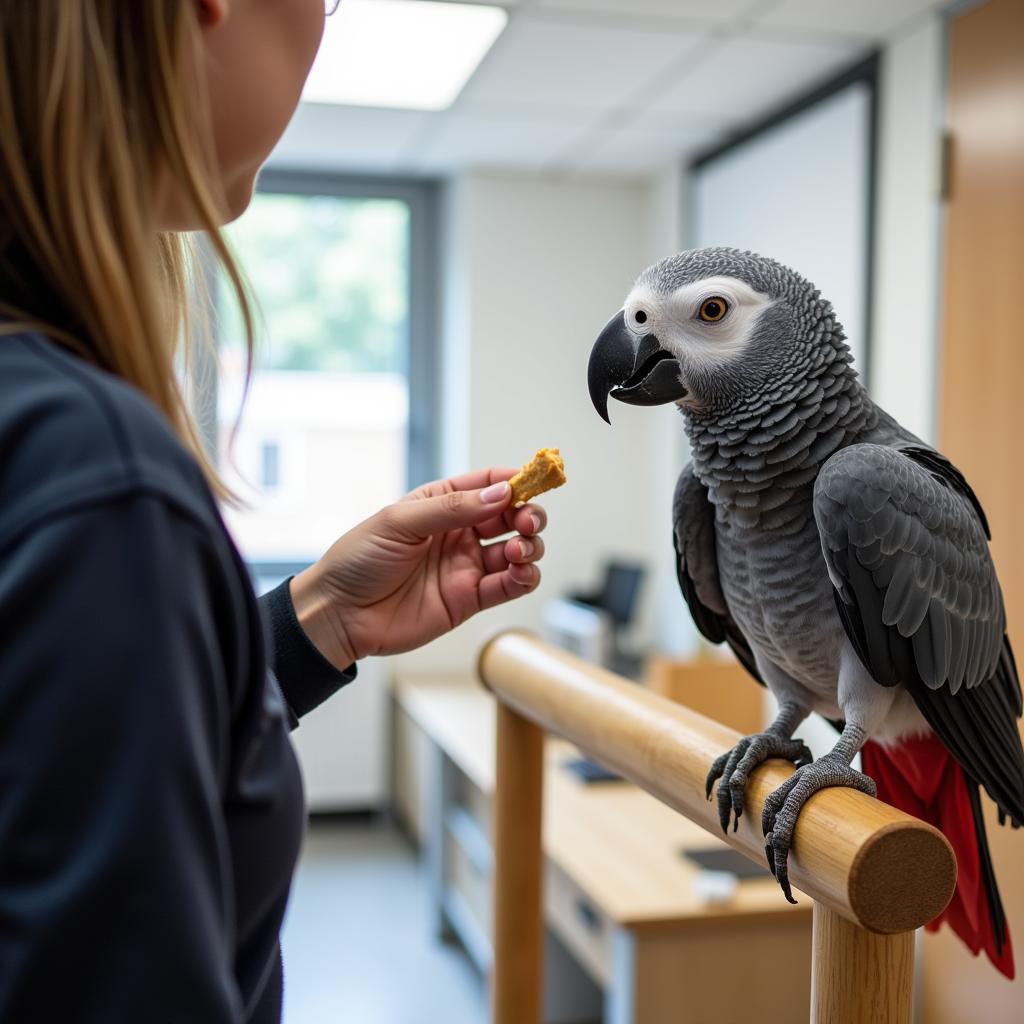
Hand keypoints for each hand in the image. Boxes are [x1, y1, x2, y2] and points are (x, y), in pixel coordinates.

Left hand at [289, 467, 546, 667]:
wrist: (338, 614)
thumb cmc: (358, 559)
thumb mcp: (400, 521)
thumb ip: (453, 508)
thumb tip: (501, 493)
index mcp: (441, 504)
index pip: (488, 484)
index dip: (514, 481)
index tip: (534, 482)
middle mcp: (459, 532)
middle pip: (511, 516)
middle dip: (528, 514)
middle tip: (527, 521)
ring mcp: (466, 566)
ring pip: (517, 550)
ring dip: (530, 546)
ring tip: (519, 550)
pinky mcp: (469, 599)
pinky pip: (509, 585)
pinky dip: (525, 578)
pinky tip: (521, 573)